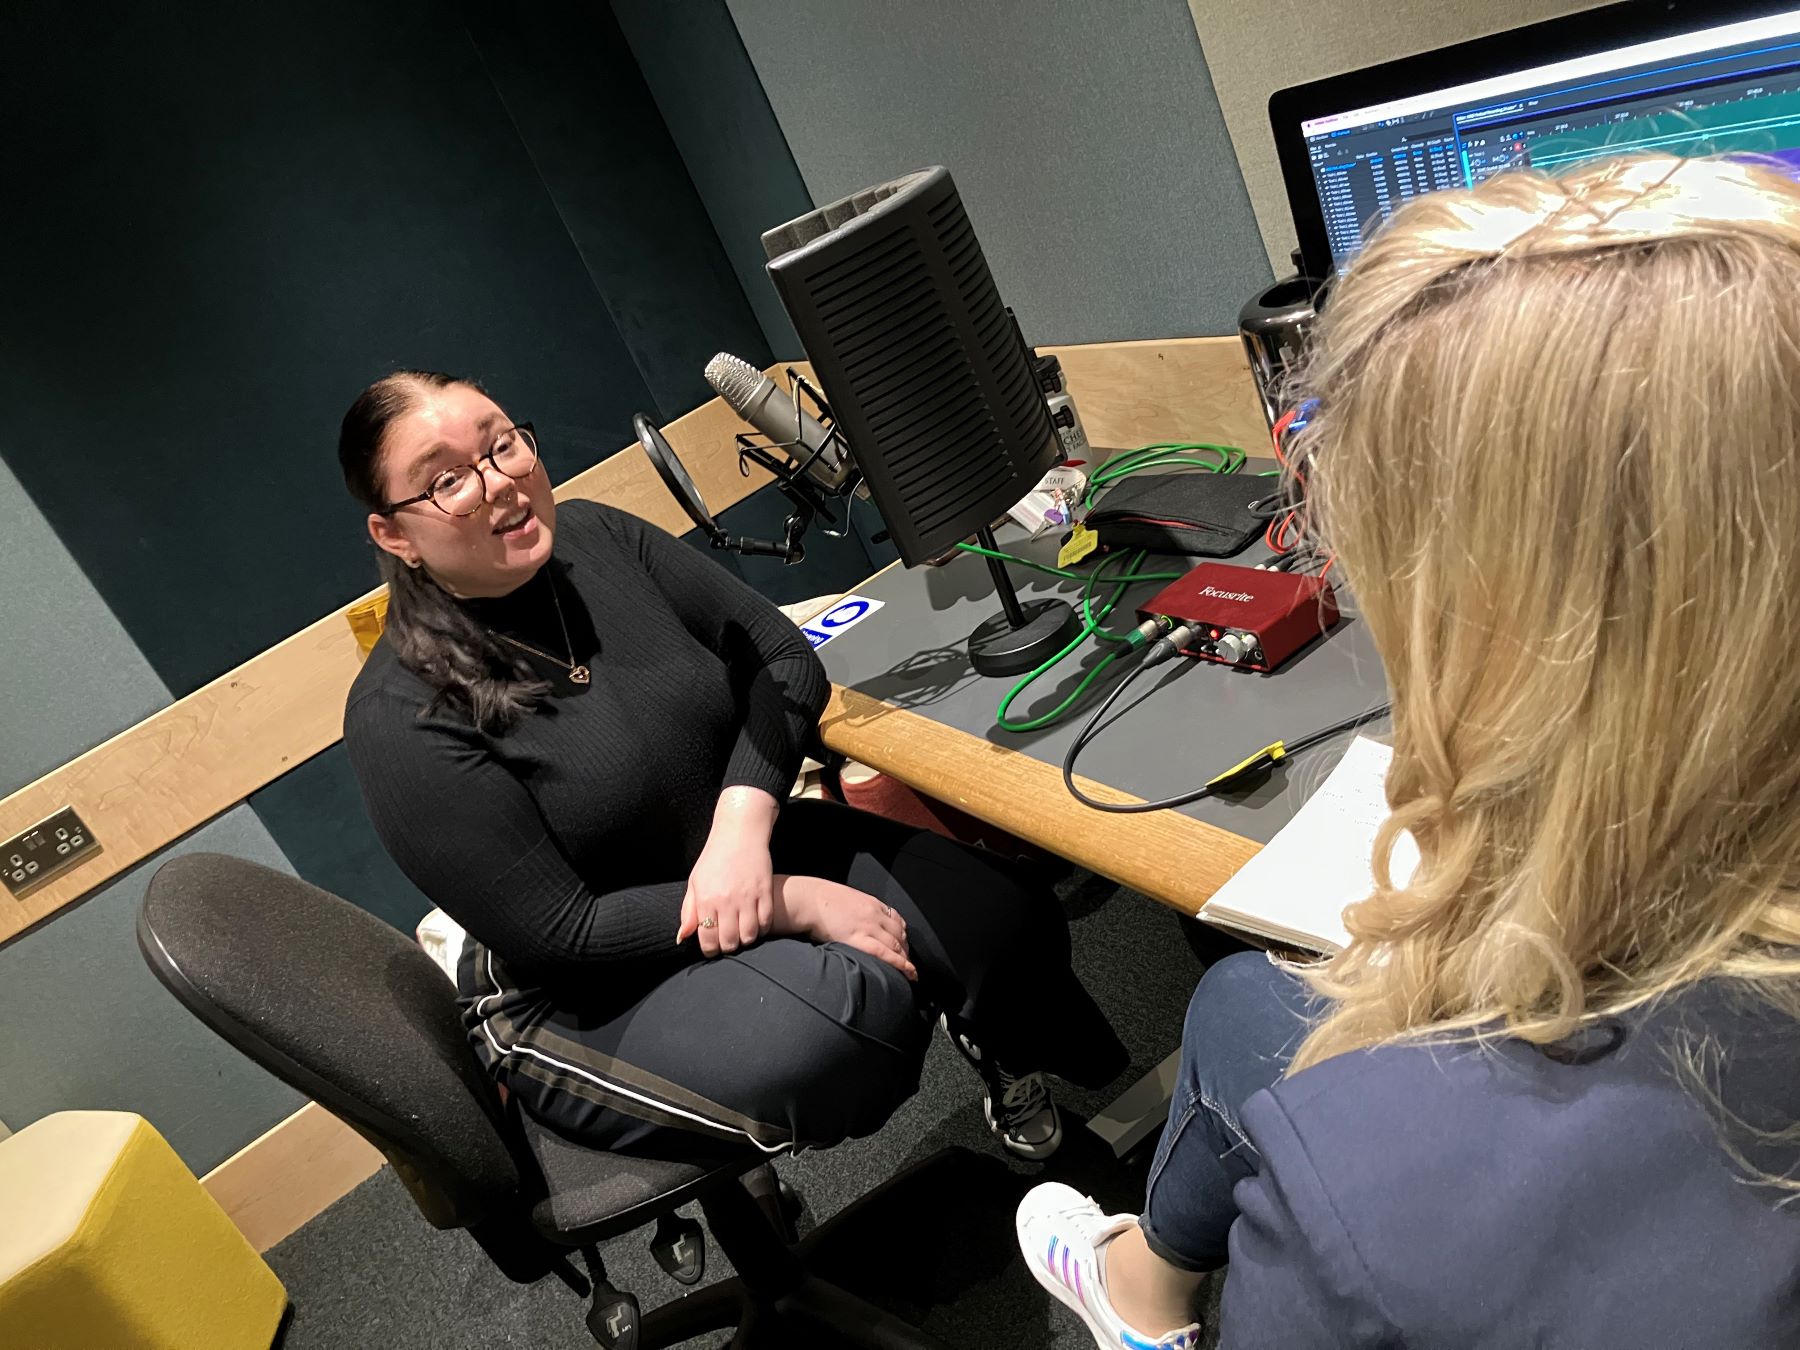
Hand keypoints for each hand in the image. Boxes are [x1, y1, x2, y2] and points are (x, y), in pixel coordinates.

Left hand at [677, 788, 778, 956]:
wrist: (739, 833)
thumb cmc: (714, 858)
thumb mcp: (695, 882)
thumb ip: (689, 912)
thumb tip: (682, 937)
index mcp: (706, 899)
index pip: (708, 939)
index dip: (710, 950)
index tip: (712, 948)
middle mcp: (727, 900)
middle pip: (729, 941)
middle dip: (727, 947)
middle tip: (727, 942)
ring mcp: (748, 896)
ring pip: (749, 935)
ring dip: (745, 940)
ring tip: (741, 934)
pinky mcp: (765, 891)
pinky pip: (766, 922)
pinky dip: (762, 930)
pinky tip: (756, 925)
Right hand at [774, 875, 916, 981]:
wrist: (808, 899)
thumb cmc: (820, 900)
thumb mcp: (847, 899)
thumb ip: (858, 910)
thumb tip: (859, 922)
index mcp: (871, 902)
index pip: (896, 919)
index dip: (903, 935)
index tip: (904, 944)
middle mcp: (874, 914)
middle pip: (899, 934)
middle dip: (906, 949)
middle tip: (908, 962)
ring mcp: (868, 926)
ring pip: (896, 945)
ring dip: (906, 959)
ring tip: (909, 972)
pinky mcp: (858, 939)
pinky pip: (885, 953)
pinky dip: (900, 964)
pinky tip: (908, 972)